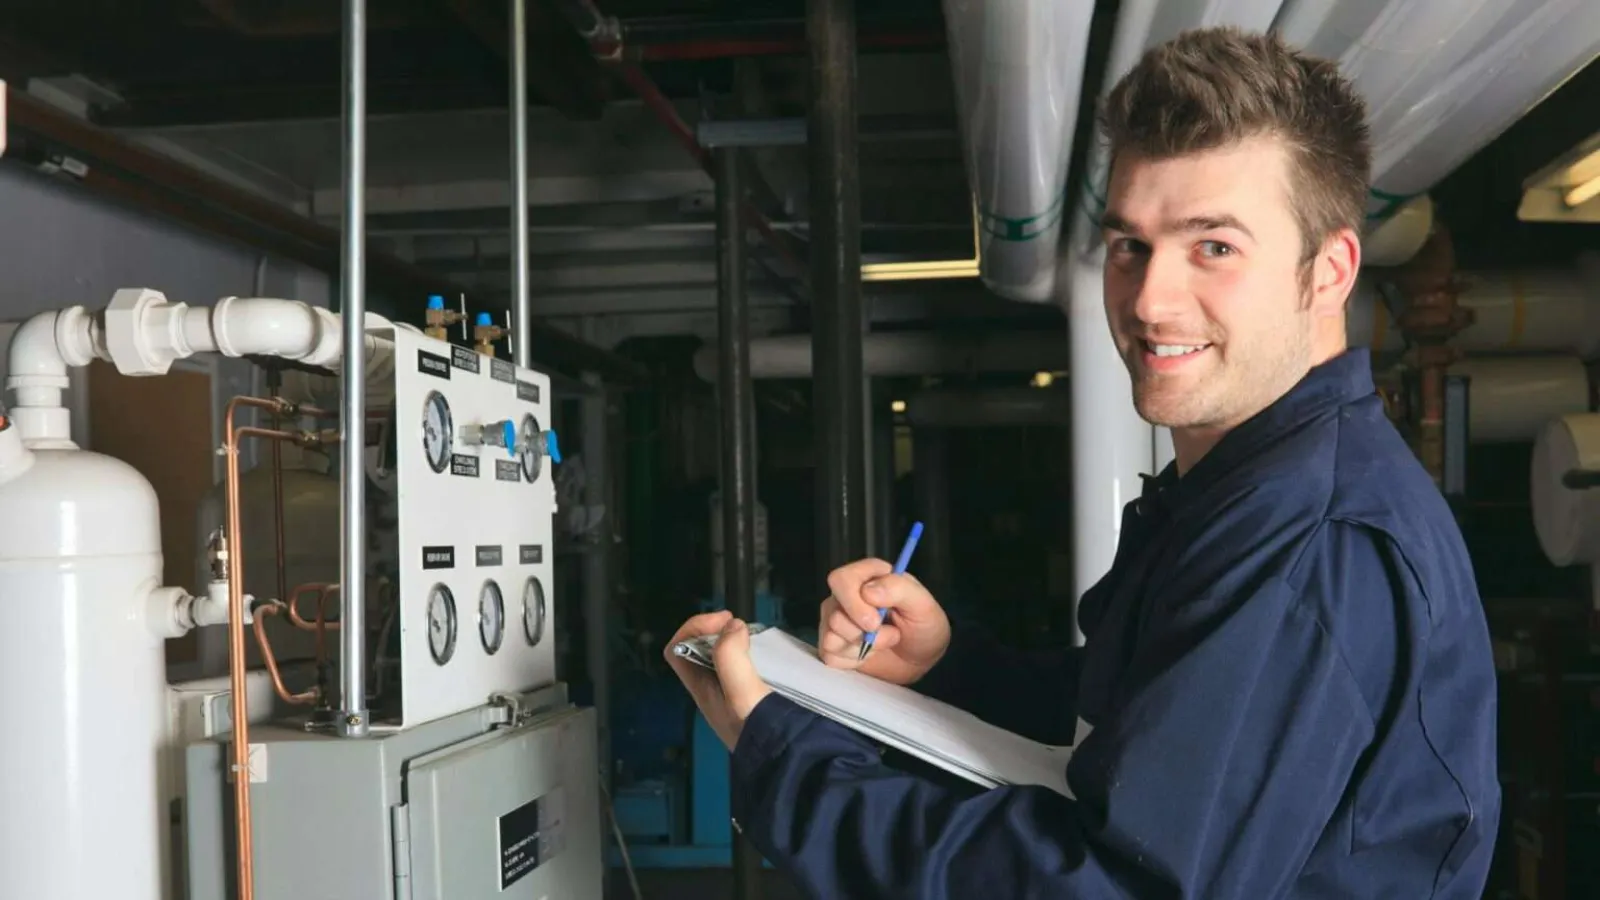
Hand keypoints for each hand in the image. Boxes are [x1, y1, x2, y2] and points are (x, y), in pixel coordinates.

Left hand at [663, 611, 773, 749]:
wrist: (791, 764)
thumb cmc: (760, 730)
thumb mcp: (741, 693)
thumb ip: (731, 657)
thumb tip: (733, 626)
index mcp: (702, 689)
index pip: (677, 650)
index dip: (694, 628)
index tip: (724, 622)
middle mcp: (715, 691)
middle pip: (702, 650)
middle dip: (719, 631)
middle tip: (746, 627)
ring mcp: (737, 695)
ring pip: (726, 658)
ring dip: (739, 643)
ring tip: (761, 640)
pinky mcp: (759, 698)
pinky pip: (749, 668)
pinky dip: (756, 655)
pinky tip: (775, 657)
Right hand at [817, 558, 950, 685]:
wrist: (920, 660)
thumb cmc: (924, 628)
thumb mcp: (924, 606)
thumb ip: (899, 590)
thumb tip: (867, 591)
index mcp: (868, 578)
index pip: (842, 579)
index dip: (854, 600)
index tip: (878, 618)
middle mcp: (847, 596)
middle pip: (832, 609)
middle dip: (858, 629)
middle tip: (885, 634)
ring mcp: (837, 620)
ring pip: (831, 634)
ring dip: (863, 646)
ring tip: (884, 642)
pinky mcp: (833, 645)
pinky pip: (830, 655)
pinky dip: (853, 660)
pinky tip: (869, 654)